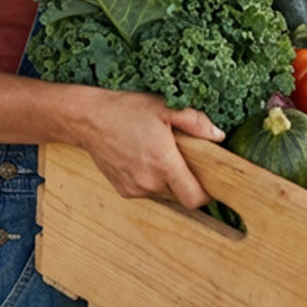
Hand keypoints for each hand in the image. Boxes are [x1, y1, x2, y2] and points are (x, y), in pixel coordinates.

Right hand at [70, 89, 223, 209]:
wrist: (89, 119)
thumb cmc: (126, 110)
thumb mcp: (165, 107)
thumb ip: (196, 121)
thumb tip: (218, 136)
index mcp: (164, 163)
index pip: (194, 199)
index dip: (206, 193)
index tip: (208, 180)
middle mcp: (149, 182)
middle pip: (181, 195)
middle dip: (186, 180)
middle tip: (182, 157)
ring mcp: (134, 188)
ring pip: (164, 193)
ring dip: (168, 180)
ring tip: (159, 154)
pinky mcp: (123, 190)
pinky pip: (146, 191)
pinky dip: (151, 179)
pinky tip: (143, 158)